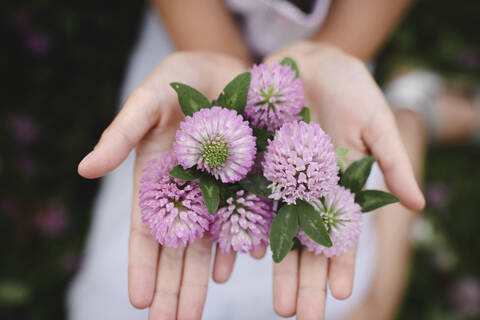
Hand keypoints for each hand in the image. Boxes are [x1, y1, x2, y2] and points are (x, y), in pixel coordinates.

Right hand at [77, 52, 263, 318]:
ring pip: (213, 241)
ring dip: (206, 277)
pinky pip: (250, 216)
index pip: (146, 230)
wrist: (227, 67)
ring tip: (198, 311)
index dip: (142, 264)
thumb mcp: (147, 100)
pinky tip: (247, 261)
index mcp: (157, 178)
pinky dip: (247, 239)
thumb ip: (121, 133)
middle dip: (175, 285)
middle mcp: (188, 192)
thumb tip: (84, 170)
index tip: (140, 300)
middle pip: (179, 247)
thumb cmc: (180, 78)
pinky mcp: (253, 179)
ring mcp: (222, 189)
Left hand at [264, 41, 424, 318]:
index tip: (339, 294)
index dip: (339, 263)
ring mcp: (276, 178)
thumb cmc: (350, 89)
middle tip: (296, 315)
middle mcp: (305, 190)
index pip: (340, 233)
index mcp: (337, 186)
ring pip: (273, 228)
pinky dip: (242, 225)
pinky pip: (244, 198)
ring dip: (273, 265)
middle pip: (303, 241)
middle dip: (302, 279)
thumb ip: (392, 163)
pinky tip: (239, 254)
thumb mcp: (376, 123)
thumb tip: (416, 206)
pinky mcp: (251, 162)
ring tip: (272, 300)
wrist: (308, 62)